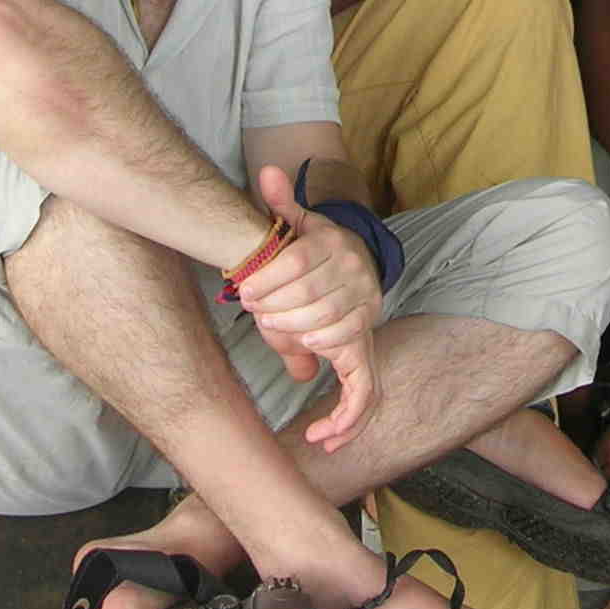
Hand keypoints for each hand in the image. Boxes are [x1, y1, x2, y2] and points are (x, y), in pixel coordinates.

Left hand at [238, 164, 382, 449]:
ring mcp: (363, 321)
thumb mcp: (298, 226)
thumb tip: (268, 171)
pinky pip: (362, 391)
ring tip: (279, 336)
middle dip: (280, 316)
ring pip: (329, 339)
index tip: (246, 294)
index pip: (298, 268)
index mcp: (337, 251)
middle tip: (260, 317)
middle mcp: (357, 287)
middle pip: (310, 307)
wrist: (353, 265)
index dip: (269, 282)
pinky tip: (322, 437)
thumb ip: (281, 204)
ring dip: (298, 341)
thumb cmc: (315, 250)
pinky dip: (343, 416)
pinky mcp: (363, 352)